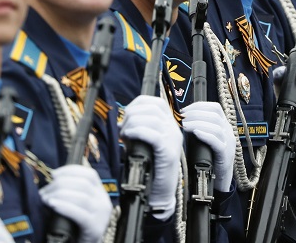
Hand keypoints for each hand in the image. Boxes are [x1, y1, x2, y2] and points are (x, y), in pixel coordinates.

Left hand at [40, 164, 112, 242]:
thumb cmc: (78, 224)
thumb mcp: (79, 204)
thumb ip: (73, 192)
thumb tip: (53, 180)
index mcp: (101, 192)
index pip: (89, 174)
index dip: (71, 171)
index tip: (53, 174)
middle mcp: (104, 200)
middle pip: (83, 184)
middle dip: (60, 185)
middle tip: (44, 191)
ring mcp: (101, 214)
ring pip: (82, 197)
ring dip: (60, 195)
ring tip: (45, 199)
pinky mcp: (95, 227)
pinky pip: (79, 214)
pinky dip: (65, 207)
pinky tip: (53, 205)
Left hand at [120, 95, 182, 218]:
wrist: (159, 192)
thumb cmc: (149, 169)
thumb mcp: (142, 143)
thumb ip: (136, 129)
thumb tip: (122, 120)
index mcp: (169, 125)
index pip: (155, 102)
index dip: (137, 104)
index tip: (125, 116)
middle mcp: (174, 129)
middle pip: (152, 108)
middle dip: (132, 114)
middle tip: (122, 129)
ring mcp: (173, 139)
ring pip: (151, 118)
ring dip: (132, 124)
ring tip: (125, 136)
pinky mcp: (168, 151)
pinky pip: (151, 133)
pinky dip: (137, 132)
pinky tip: (129, 138)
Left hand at [181, 101, 235, 192]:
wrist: (219, 178)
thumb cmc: (208, 158)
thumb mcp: (204, 139)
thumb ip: (198, 127)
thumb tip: (180, 118)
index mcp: (224, 125)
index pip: (215, 107)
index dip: (199, 106)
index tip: (184, 110)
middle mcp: (228, 131)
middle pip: (214, 115)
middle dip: (196, 114)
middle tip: (182, 118)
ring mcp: (229, 142)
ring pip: (216, 127)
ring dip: (198, 123)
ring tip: (184, 126)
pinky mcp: (226, 154)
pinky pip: (217, 141)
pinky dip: (205, 135)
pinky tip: (195, 134)